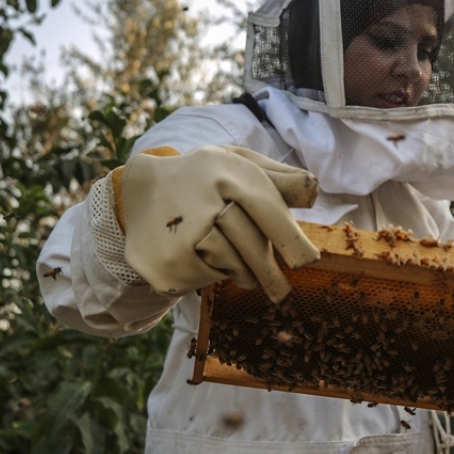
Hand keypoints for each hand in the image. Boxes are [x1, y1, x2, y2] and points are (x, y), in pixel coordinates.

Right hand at [116, 145, 320, 301]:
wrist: (140, 190)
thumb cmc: (205, 179)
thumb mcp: (237, 163)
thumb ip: (278, 177)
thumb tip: (313, 194)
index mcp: (223, 169)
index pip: (266, 208)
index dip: (290, 238)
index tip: (308, 261)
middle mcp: (198, 199)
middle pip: (251, 245)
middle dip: (270, 268)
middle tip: (282, 291)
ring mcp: (177, 233)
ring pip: (231, 264)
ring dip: (242, 270)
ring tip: (234, 260)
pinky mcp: (163, 263)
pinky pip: (205, 278)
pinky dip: (213, 275)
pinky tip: (204, 259)